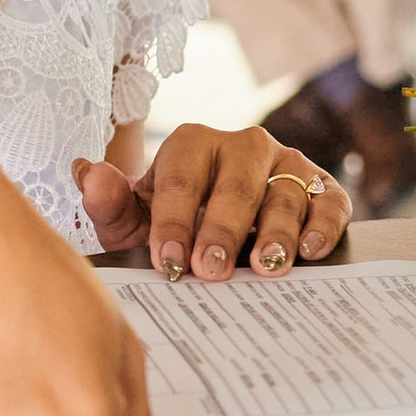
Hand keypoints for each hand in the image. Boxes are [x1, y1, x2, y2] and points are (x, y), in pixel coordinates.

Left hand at [75, 123, 353, 282]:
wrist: (221, 228)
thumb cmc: (174, 224)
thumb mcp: (135, 220)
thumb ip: (109, 203)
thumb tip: (86, 172)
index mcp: (192, 144)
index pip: (181, 180)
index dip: (173, 221)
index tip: (168, 262)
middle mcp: (243, 145)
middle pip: (236, 186)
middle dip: (223, 230)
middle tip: (212, 270)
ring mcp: (286, 162)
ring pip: (286, 193)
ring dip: (276, 231)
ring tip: (266, 266)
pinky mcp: (322, 186)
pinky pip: (329, 200)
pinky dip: (323, 224)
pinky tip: (308, 251)